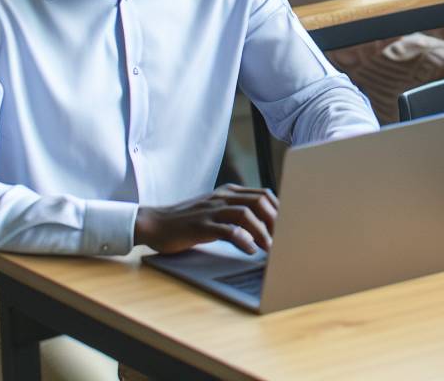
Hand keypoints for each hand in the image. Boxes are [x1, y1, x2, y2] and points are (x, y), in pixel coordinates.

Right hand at [134, 184, 278, 254]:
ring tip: (270, 247)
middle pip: (259, 201)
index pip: (263, 194)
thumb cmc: (188, 221)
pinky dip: (242, 240)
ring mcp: (211, 210)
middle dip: (275, 220)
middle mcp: (222, 197)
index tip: (288, 227)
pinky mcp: (201, 225)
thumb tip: (264, 227)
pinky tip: (250, 250)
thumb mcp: (216, 210)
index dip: (279, 210)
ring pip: (246, 213)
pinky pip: (227, 230)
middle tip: (283, 238)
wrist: (155, 223)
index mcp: (229, 192)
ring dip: (262, 231)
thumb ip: (237, 213)